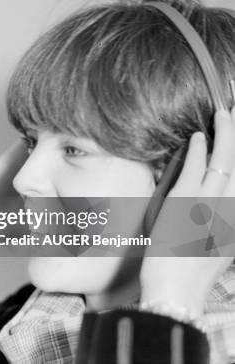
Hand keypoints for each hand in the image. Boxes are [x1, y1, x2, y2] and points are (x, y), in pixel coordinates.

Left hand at [140, 107, 234, 316]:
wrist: (176, 292)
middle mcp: (231, 210)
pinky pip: (197, 169)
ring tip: (225, 114)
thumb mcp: (212, 250)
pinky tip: (199, 136)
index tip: (234, 144)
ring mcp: (210, 204)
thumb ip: (219, 227)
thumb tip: (217, 205)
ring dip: (225, 135)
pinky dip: (199, 150)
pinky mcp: (186, 203)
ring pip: (225, 162)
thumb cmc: (187, 275)